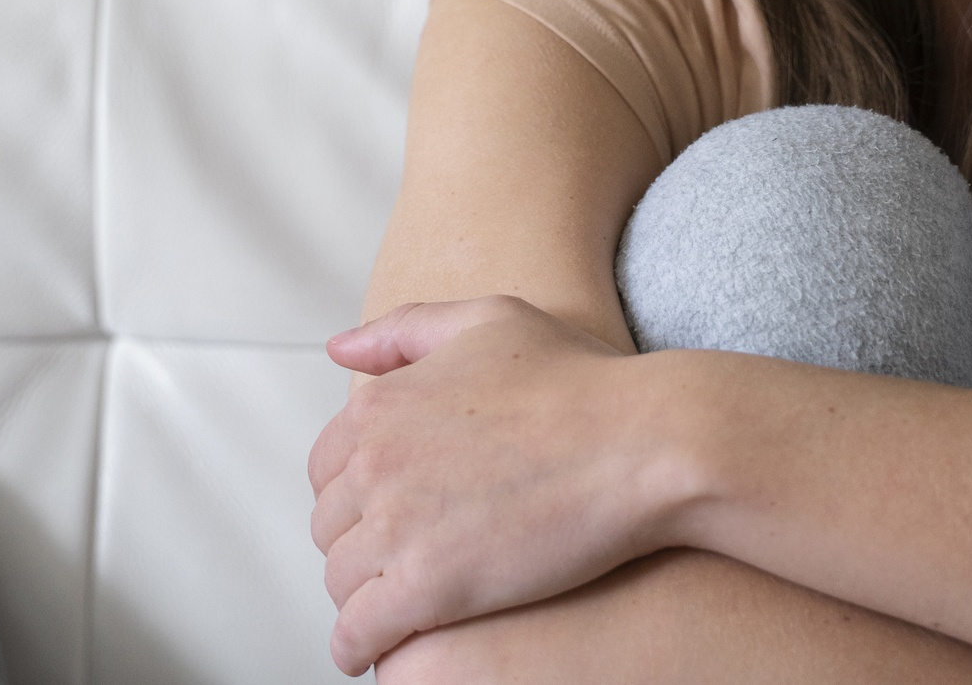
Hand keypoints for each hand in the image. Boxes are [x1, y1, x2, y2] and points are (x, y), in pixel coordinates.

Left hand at [308, 295, 699, 675]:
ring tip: (392, 610)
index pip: (326, 467)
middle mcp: (374, 462)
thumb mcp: (488, 321)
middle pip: (331, 526)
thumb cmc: (582, 381)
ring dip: (360, 599)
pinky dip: (359, 648)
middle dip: (359, 546)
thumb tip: (339, 348)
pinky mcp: (427, 587)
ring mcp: (397, 525)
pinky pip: (361, 632)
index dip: (356, 494)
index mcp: (380, 404)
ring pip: (341, 582)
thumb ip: (405, 331)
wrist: (645, 441)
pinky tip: (374, 654)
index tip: (385, 514)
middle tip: (397, 564)